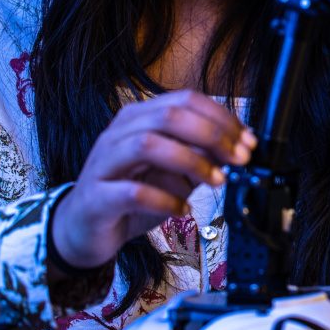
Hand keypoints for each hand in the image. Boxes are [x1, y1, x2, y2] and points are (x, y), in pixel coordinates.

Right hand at [50, 90, 255, 271]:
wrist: (82, 229)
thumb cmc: (130, 195)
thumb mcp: (173, 172)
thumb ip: (200, 155)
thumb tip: (237, 147)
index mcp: (139, 118)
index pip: (185, 100)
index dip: (222, 118)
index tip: (247, 140)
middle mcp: (119, 133)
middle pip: (169, 116)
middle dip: (212, 135)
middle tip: (239, 158)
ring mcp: (103, 163)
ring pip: (148, 144)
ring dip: (191, 162)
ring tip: (216, 182)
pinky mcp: (95, 197)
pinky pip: (131, 192)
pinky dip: (164, 200)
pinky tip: (182, 210)